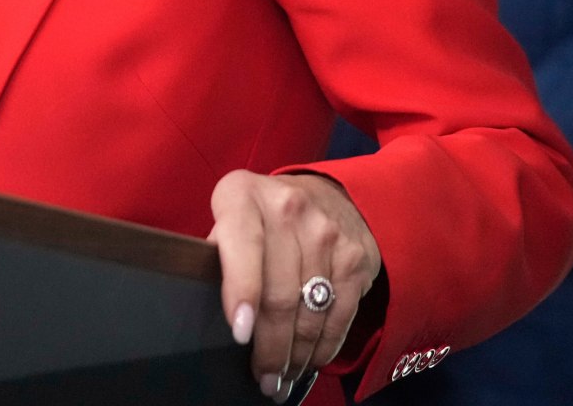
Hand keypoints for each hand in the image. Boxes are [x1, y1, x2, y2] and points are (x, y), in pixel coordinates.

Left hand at [207, 170, 380, 401]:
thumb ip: (219, 255)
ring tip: (282, 378)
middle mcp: (288, 208)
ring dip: (296, 354)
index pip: (242, 245)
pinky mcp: (355, 257)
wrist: (326, 195)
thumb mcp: (230, 220)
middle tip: (263, 378)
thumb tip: (217, 315)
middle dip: (270, 346)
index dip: (242, 291)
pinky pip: (340, 314)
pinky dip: (323, 346)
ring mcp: (327, 233)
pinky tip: (310, 361)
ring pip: (310, 311)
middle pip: (279, 292)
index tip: (240, 333)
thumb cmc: (260, 218)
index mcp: (243, 196)